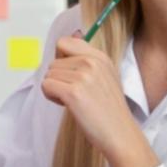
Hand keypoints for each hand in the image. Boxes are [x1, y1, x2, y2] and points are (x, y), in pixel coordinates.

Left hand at [40, 34, 157, 166]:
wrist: (120, 133)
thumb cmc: (110, 109)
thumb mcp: (105, 75)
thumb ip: (87, 57)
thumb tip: (75, 33)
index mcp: (100, 57)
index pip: (64, 42)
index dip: (60, 59)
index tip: (70, 74)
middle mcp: (92, 62)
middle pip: (53, 62)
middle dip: (58, 78)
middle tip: (76, 94)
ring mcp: (83, 76)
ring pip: (48, 74)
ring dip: (55, 89)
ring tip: (75, 101)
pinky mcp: (73, 92)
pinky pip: (46, 86)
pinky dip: (51, 97)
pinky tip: (67, 105)